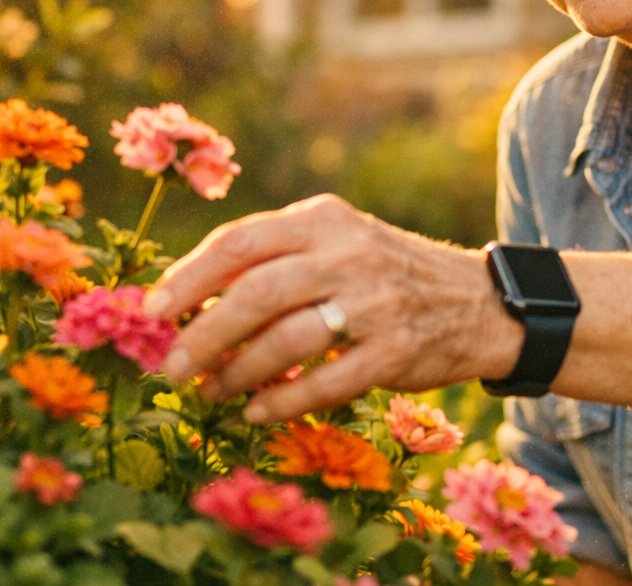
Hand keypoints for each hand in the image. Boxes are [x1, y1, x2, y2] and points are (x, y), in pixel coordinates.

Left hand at [143, 194, 523, 422]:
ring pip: (285, 341)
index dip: (189, 277)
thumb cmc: (389, 271)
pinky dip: (282, 403)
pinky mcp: (396, 350)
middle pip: (255, 292)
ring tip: (211, 392)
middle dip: (201, 335)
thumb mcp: (341, 242)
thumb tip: (193, 301)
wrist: (478, 300)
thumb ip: (279, 258)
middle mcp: (350, 253)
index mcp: (327, 219)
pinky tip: (258, 413)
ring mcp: (376, 301)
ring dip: (235, 374)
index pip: (241, 240)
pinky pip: (324, 384)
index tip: (153, 310)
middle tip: (170, 366)